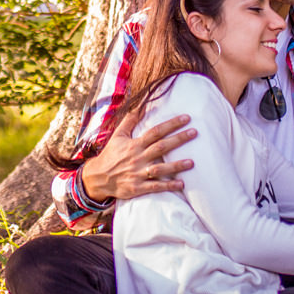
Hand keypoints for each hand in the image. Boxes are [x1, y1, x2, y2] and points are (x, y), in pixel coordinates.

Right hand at [80, 114, 196, 202]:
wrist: (98, 177)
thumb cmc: (111, 155)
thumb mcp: (118, 136)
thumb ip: (130, 121)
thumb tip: (141, 105)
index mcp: (134, 144)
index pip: (155, 131)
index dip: (171, 124)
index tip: (186, 118)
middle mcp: (137, 158)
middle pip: (161, 147)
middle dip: (178, 139)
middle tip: (195, 133)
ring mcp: (138, 173)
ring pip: (160, 169)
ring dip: (176, 166)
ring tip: (192, 162)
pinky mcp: (137, 188)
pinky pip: (155, 187)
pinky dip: (168, 186)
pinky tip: (181, 184)